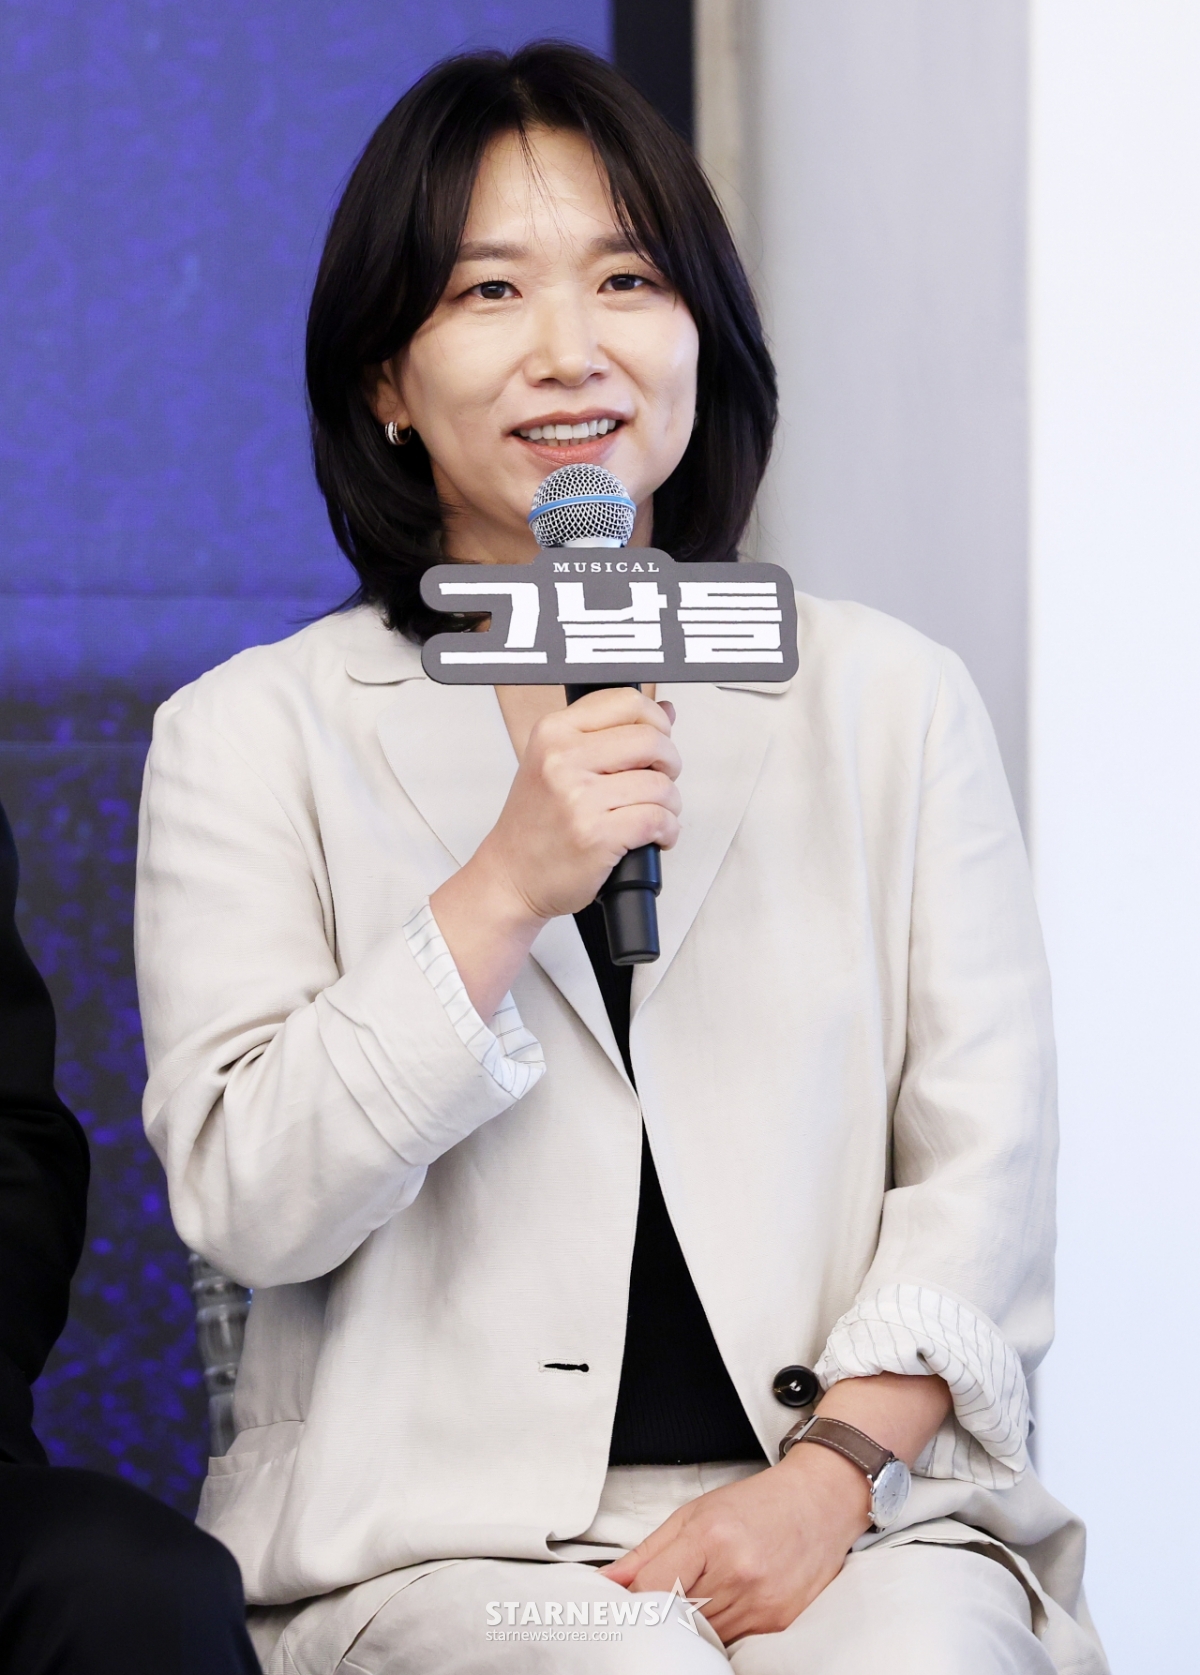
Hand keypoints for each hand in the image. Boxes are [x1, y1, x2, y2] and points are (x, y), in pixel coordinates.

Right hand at [481, 687, 679, 920]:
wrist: (510, 876)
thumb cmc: (534, 824)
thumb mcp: (557, 764)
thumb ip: (609, 734)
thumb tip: (666, 710)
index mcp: (553, 732)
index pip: (626, 701)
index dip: (655, 720)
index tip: (658, 739)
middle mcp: (563, 759)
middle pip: (651, 740)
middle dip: (669, 762)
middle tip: (660, 779)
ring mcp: (579, 798)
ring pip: (660, 785)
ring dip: (670, 804)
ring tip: (654, 814)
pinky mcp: (596, 835)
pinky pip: (658, 820)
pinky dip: (668, 830)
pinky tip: (656, 836)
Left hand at [600, 1444, 870, 1644]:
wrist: (819, 1503)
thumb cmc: (755, 1504)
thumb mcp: (693, 1514)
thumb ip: (646, 1553)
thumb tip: (605, 1582)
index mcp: (710, 1538)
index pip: (652, 1591)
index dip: (633, 1602)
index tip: (625, 1603)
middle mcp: (738, 1574)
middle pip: (676, 1619)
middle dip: (660, 1615)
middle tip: (657, 1603)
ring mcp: (762, 1604)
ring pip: (704, 1637)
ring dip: (691, 1626)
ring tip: (696, 1598)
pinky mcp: (780, 1624)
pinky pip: (734, 1644)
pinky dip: (720, 1632)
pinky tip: (722, 1608)